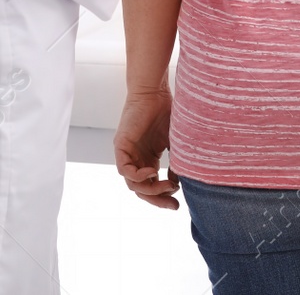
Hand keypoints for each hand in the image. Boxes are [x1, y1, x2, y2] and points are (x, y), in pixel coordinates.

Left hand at [114, 86, 178, 209]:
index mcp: (148, 159)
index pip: (151, 186)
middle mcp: (136, 159)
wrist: (155, 92)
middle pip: (141, 190)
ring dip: (151, 189)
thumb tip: (179, 183)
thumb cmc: (167, 112)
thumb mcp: (175, 143)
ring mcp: (127, 154)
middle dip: (157, 200)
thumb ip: (176, 162)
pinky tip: (153, 173)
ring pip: (132, 184)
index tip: (178, 204)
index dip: (163, 197)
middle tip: (173, 206)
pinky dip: (138, 176)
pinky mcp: (120, 146)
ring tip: (168, 186)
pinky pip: (124, 170)